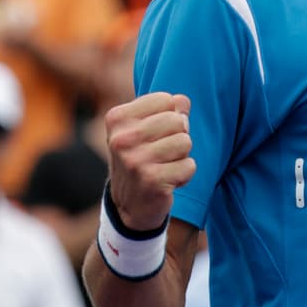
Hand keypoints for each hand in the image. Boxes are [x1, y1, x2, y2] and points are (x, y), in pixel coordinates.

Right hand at [104, 92, 196, 231]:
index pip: (166, 100)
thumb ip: (167, 109)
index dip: (169, 116)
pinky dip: (184, 174)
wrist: (130, 205)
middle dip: (178, 136)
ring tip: (164, 166)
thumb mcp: (146, 128)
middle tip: (162, 153)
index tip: (155, 135)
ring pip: (185, 142)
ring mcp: (135, 161)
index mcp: (117, 119)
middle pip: (177, 120)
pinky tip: (167, 181)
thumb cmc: (141, 158)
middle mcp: (122, 139)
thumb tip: (183, 100)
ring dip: (181, 156)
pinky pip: (189, 166)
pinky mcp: (152, 181)